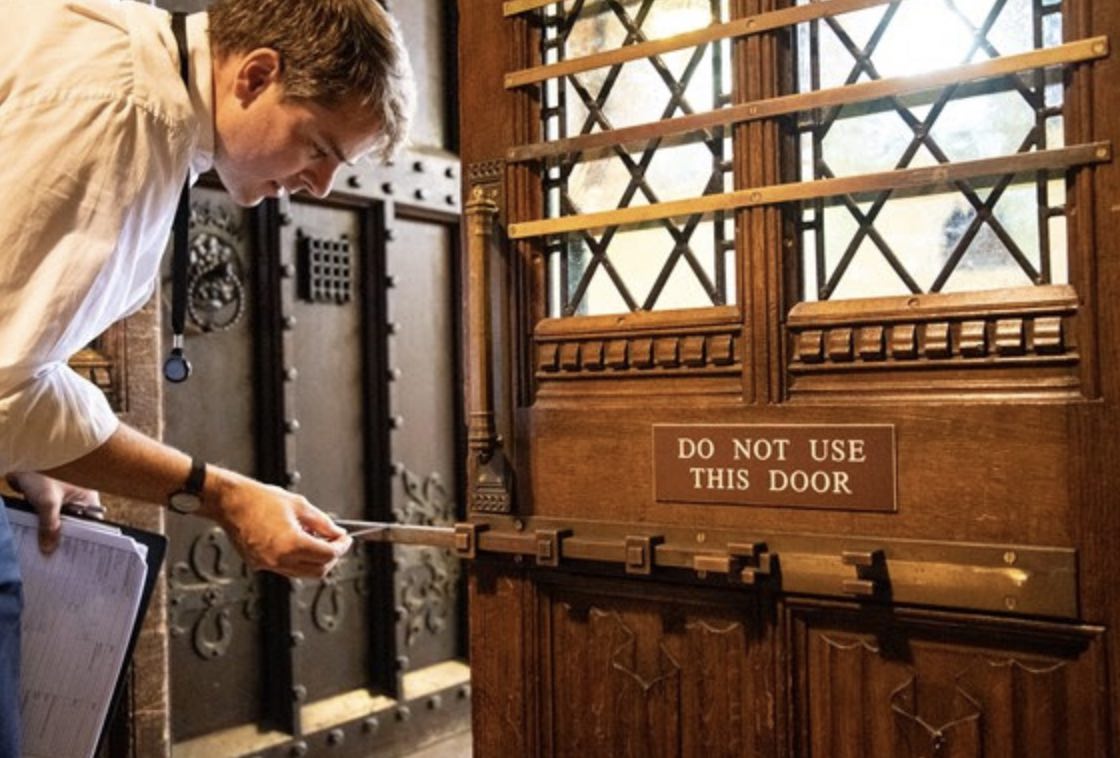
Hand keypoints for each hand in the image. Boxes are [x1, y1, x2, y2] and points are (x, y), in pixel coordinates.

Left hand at [6, 471, 102, 553]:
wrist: (22, 454)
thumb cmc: (44, 470)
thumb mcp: (47, 502)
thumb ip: (49, 527)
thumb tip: (49, 549)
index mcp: (88, 499)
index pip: (91, 525)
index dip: (84, 539)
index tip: (75, 554)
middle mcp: (78, 500)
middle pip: (74, 526)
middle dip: (64, 539)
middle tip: (56, 556)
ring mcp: (62, 500)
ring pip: (58, 522)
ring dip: (49, 532)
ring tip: (44, 548)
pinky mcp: (47, 500)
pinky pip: (46, 518)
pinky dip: (40, 525)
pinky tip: (35, 536)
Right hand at [203, 471, 351, 578]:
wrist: (230, 501)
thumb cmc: (260, 499)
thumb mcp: (300, 505)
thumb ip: (323, 522)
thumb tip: (337, 533)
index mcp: (292, 544)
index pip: (328, 555)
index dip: (341, 547)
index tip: (345, 540)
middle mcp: (279, 559)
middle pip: (318, 571)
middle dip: (331, 558)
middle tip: (335, 542)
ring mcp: (267, 564)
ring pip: (302, 573)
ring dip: (314, 560)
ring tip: (316, 541)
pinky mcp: (258, 564)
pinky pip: (285, 568)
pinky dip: (297, 560)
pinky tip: (298, 543)